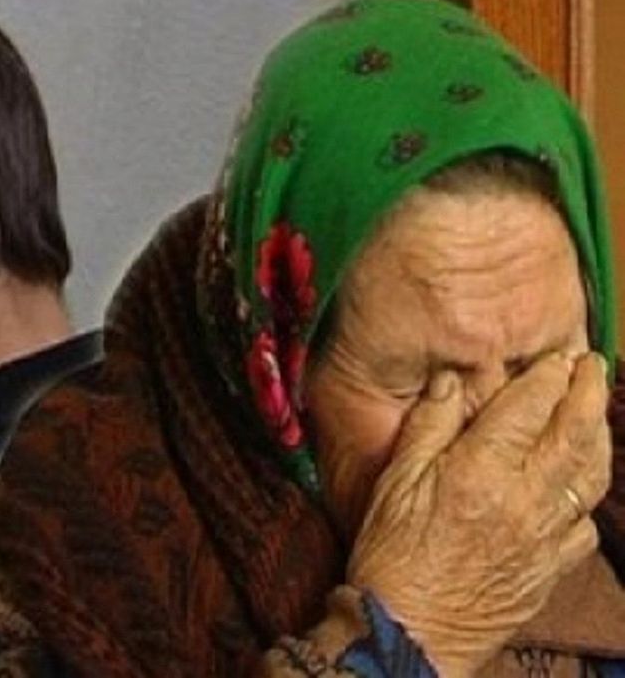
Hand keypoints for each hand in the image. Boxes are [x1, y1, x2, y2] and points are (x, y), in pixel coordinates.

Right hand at [346, 352, 611, 676]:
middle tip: (591, 365)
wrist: (408, 633)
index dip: (548, 376)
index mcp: (480, 472)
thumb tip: (451, 380)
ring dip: (599, 437)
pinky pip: (585, 527)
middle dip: (587, 393)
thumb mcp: (395, 482)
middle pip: (573, 434)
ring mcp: (544, 537)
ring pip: (589, 477)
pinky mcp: (550, 569)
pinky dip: (586, 498)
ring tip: (596, 412)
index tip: (557, 356)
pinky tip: (576, 487)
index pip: (529, 409)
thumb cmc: (391, 556)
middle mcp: (523, 500)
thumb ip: (427, 426)